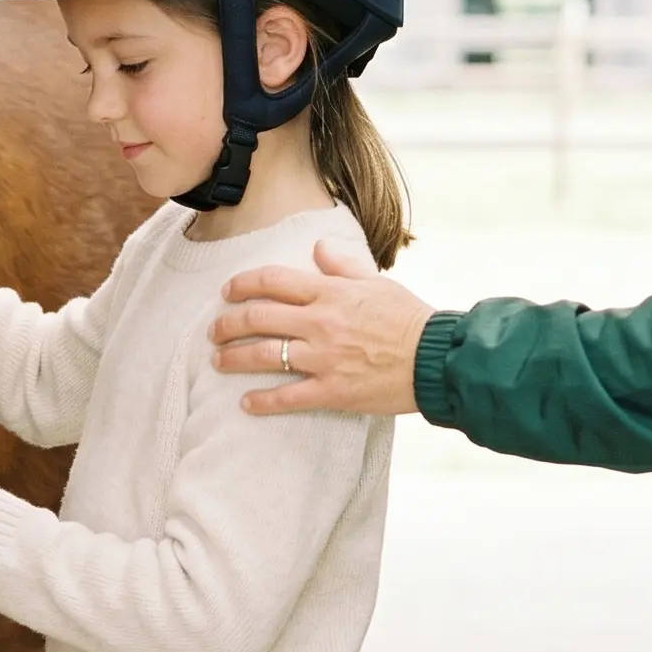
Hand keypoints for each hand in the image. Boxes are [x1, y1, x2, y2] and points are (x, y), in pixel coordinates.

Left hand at [211, 241, 433, 415]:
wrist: (436, 358)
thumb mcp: (377, 282)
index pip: (273, 281)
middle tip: (215, 330)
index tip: (227, 291)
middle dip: (228, 323)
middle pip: (258, 317)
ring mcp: (323, 358)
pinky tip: (245, 403)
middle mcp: (320, 322)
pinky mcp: (331, 390)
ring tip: (218, 361)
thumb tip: (318, 247)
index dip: (243, 284)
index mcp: (330, 293)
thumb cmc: (409, 318)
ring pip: (263, 355)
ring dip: (234, 358)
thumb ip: (342, 265)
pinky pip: (287, 397)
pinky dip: (262, 402)